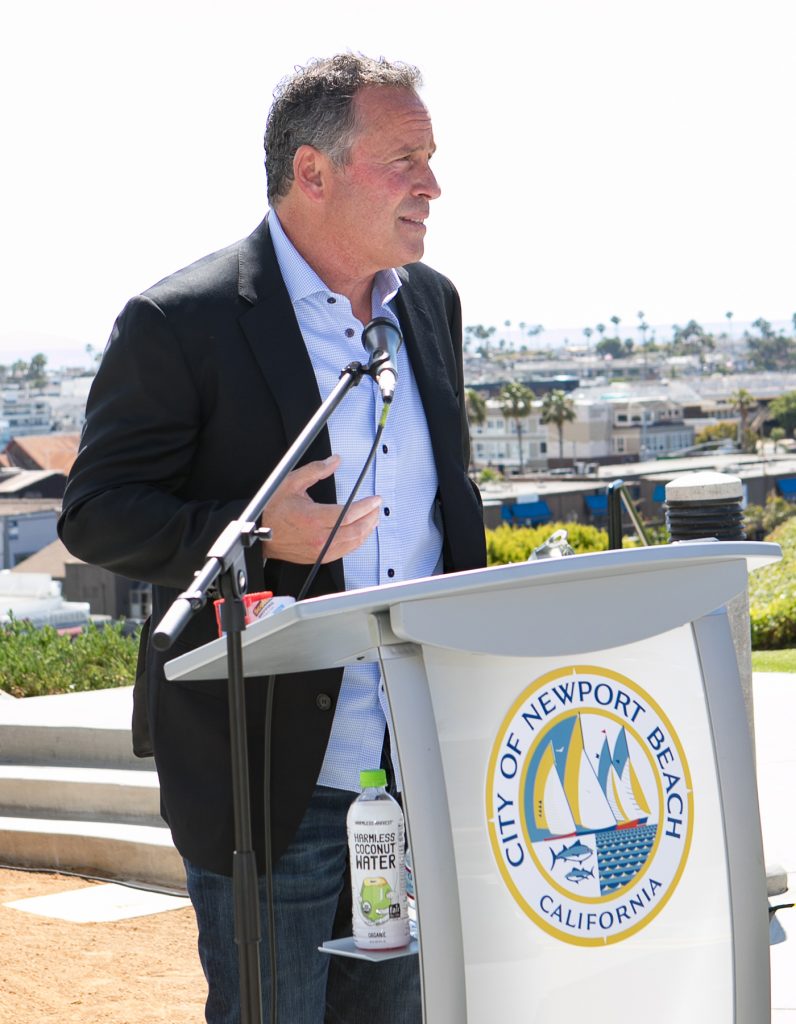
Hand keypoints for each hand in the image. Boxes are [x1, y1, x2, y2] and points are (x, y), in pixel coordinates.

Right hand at [260, 455, 379, 563]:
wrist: (259, 533)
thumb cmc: (273, 510)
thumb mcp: (291, 483)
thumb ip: (315, 470)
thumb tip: (334, 461)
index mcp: (313, 518)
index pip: (348, 514)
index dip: (366, 507)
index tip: (375, 500)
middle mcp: (318, 537)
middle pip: (355, 530)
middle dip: (371, 518)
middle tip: (377, 508)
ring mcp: (320, 550)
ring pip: (352, 543)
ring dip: (367, 530)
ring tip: (373, 519)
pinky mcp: (319, 557)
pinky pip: (345, 552)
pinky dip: (356, 541)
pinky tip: (360, 533)